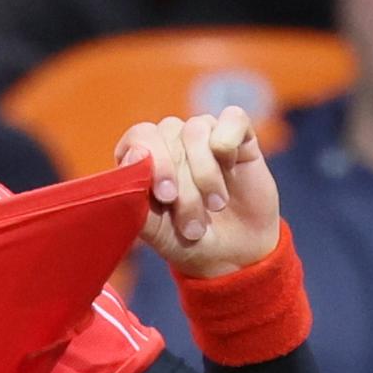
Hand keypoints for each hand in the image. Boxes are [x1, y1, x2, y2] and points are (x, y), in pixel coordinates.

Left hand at [116, 106, 280, 278]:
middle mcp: (171, 141)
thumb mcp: (155, 230)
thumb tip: (133, 155)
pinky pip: (233, 117)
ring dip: (206, 173)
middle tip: (191, 222)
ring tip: (214, 207)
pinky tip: (232, 167)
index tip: (166, 196)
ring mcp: (205, 136)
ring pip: (196, 130)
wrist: (235, 254)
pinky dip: (229, 139)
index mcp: (144, 159)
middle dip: (182, 184)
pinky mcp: (239, 137)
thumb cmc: (187, 241)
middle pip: (168, 135)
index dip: (154, 161)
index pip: (140, 136)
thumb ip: (135, 196)